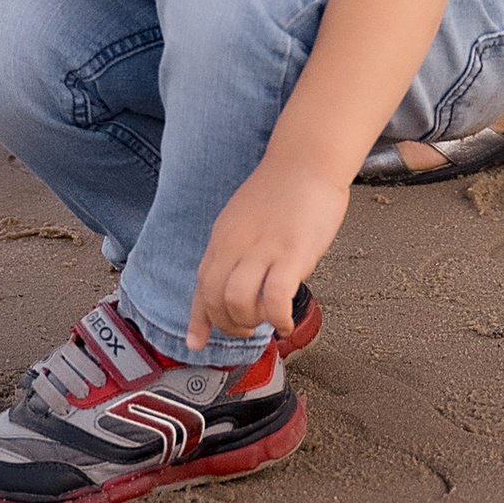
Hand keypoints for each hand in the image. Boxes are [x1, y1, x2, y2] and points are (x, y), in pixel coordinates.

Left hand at [189, 161, 348, 356]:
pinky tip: (286, 323)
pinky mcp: (292, 252)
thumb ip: (235, 247)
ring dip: (249, 322)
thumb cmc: (280, 189)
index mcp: (223, 239)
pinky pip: (276, 297)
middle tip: (247, 329)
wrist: (306, 160)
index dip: (198, 318)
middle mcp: (236, 246)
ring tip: (266, 323)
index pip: (202, 285)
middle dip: (227, 325)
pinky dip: (278, 318)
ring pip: (237, 300)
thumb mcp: (242, 219)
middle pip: (214, 298)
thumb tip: (235, 275)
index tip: (197, 341)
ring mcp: (263, 249)